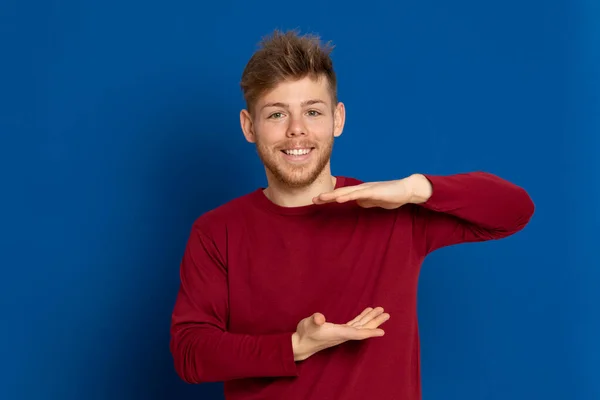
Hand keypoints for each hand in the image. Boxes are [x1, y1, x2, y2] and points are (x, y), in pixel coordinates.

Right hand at [291, 307, 389, 360]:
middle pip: (363, 329)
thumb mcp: (307, 324)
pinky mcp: (339, 331)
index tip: (382, 332)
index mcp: (339, 333)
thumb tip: (319, 318)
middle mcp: (343, 334)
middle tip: (386, 314)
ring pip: (360, 326)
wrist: (300, 344)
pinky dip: (361, 318)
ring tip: (380, 311)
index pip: (357, 334)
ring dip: (370, 319)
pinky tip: (366, 312)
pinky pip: (354, 325)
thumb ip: (314, 320)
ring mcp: (342, 333)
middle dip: (375, 322)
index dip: (370, 332)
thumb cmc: (304, 334)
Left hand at [313, 174, 431, 208]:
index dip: (330, 198)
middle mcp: (361, 189)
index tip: (317, 201)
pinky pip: (358, 194)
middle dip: (327, 196)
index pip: (342, 195)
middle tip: (313, 199)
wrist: (406, 190)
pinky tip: (339, 199)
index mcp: (361, 192)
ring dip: (334, 195)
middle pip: (341, 192)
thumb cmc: (391, 195)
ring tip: (322, 198)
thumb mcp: (374, 201)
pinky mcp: (374, 191)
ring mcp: (367, 189)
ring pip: (347, 192)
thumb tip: (357, 204)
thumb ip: (366, 201)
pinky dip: (348, 196)